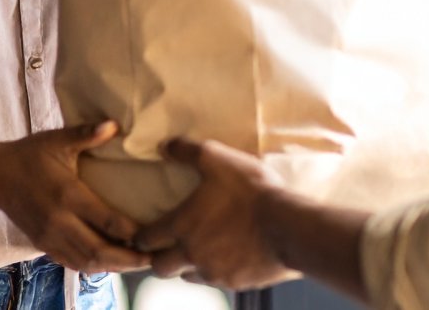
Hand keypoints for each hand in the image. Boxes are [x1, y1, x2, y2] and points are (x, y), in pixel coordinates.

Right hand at [0, 122, 149, 273]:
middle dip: (127, 258)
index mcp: (68, 195)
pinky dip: (92, 267)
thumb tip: (114, 124)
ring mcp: (49, 237)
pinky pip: (71, 263)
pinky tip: (109, 265)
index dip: (132, 232)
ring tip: (136, 264)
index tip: (153, 234)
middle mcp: (60, 221)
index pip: (107, 221)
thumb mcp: (57, 140)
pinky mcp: (42, 244)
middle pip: (99, 250)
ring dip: (113, 266)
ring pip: (86, 262)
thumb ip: (86, 134)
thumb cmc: (29, 155)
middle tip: (152, 258)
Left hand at [135, 138, 291, 290]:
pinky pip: (216, 280)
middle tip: (166, 246)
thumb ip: (187, 151)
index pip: (146, 239)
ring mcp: (213, 271)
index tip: (143, 233)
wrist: (288, 227)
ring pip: (187, 276)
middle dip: (158, 258)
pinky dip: (216, 270)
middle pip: (160, 267)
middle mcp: (191, 254)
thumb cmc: (251, 192)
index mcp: (181, 226)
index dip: (141, 236)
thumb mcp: (218, 159)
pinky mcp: (235, 282)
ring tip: (198, 250)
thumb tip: (164, 146)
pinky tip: (228, 256)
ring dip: (186, 265)